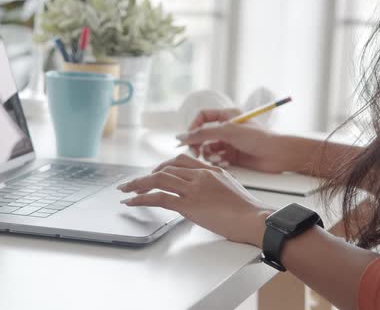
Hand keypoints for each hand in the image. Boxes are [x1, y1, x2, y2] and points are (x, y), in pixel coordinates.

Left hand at [118, 154, 273, 246]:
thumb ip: (215, 186)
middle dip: (147, 175)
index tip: (154, 172)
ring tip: (125, 190)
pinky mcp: (189, 204)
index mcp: (210, 170)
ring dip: (138, 184)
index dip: (163, 165)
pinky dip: (141, 199)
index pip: (181, 160)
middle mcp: (200, 175)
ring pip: (158, 179)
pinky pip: (159, 197)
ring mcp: (194, 188)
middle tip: (135, 183)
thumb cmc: (247, 210)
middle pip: (166, 168)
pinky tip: (132, 202)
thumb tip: (206, 194)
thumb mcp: (231, 189)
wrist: (254, 218)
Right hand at [178, 108, 296, 172]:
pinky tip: (226, 163)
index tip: (187, 139)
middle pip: (202, 135)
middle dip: (198, 145)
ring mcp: (230, 142)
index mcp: (227, 115)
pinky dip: (218, 161)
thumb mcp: (227, 132)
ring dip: (209, 155)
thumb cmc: (258, 138)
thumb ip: (202, 134)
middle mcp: (227, 128)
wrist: (278, 154)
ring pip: (208, 148)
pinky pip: (217, 158)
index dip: (192, 127)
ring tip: (217, 159)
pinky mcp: (233, 156)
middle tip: (196, 154)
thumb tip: (181, 137)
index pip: (202, 117)